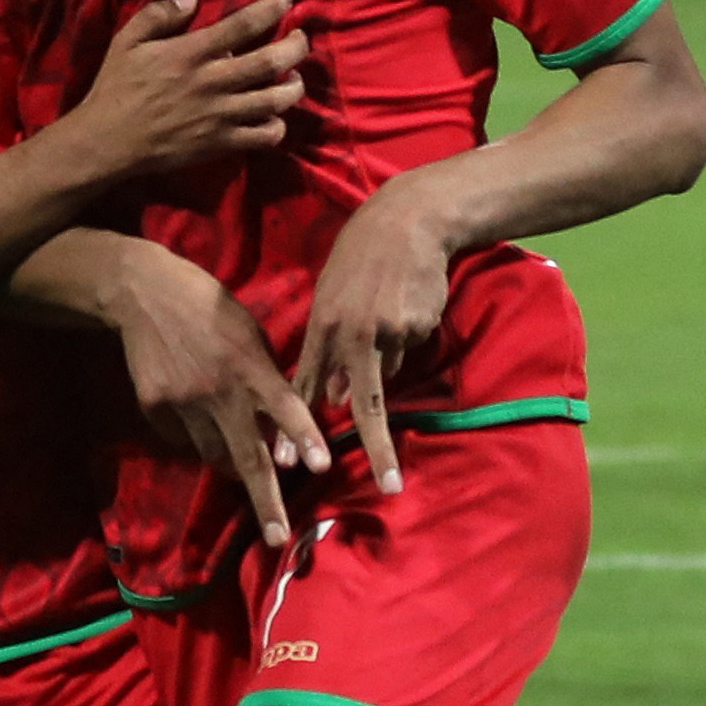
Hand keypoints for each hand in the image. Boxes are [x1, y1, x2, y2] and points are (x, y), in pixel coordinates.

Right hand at [73, 0, 307, 175]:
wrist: (108, 141)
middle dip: (296, 46)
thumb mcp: (127, 41)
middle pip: (271, 61)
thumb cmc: (116, 87)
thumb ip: (158, 15)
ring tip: (293, 77)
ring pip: (276, 100)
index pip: (243, 25)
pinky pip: (264, 136)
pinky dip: (277, 125)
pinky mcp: (221, 143)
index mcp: (192, 53)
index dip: (271, 10)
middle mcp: (213, 82)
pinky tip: (273, 117)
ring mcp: (221, 115)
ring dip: (294, 86)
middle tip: (302, 38)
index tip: (287, 0)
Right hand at [106, 242, 329, 548]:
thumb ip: (265, 376)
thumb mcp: (249, 333)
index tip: (320, 466)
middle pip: (248, 456)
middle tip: (278, 537)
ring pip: (214, 454)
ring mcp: (184, 403)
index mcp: (250, 366)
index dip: (303, 437)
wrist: (145, 294)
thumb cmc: (210, 307)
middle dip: (265, 501)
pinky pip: (183, 439)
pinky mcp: (156, 408)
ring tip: (235, 457)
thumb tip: (279, 422)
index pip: (285, 406)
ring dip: (230, 461)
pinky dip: (195, 436)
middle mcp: (220, 391)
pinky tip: (193, 411)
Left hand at [293, 174, 452, 497]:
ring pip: (388, 373)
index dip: (299, 429)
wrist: (406, 221)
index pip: (308, 387)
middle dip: (372, 448)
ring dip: (388, 373)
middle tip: (386, 484)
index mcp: (322, 326)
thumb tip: (338, 396)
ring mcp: (386, 332)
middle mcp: (350, 334)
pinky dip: (410, 335)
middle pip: (361, 404)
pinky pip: (412, 348)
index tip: (290, 464)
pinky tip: (408, 303)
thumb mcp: (332, 295)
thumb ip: (330, 345)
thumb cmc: (362, 258)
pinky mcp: (415, 326)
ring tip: (389, 393)